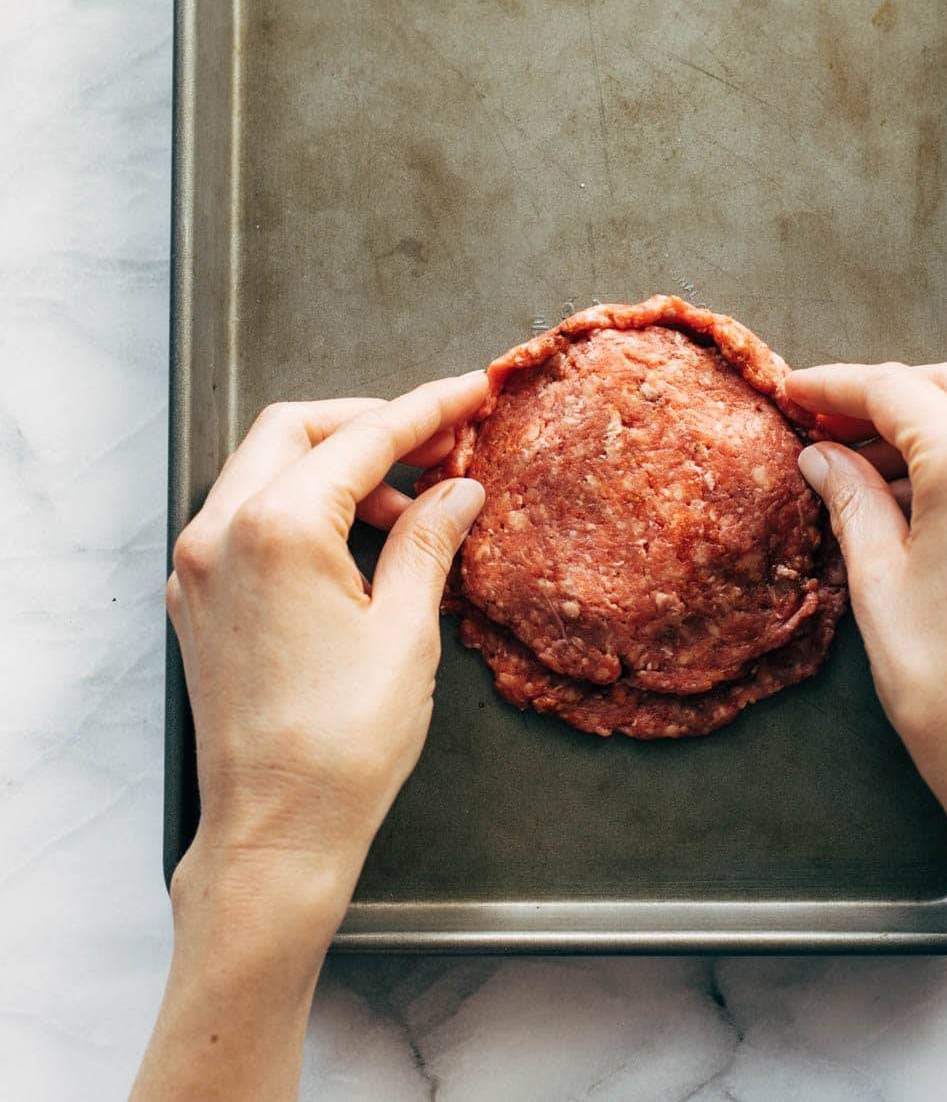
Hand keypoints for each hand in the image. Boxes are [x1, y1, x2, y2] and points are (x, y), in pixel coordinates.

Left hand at [166, 373, 487, 935]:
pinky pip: (250, 516)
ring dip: (339, 467)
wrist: (274, 834)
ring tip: (411, 505)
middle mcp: (221, 532)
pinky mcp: (197, 598)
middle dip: (372, 424)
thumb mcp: (406, 631)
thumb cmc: (341, 745)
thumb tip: (458, 491)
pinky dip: (305, 506)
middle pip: (298, 430)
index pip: (362, 438)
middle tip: (440, 443)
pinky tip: (360, 541)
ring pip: (268, 468)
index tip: (468, 393)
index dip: (424, 410)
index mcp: (276, 528)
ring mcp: (199, 566)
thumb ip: (429, 541)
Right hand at [783, 359, 946, 891]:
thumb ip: (850, 500)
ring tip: (865, 461)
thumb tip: (822, 457)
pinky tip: (923, 488)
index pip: (893, 389)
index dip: (834, 386)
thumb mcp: (878, 584)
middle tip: (825, 425)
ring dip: (928, 418)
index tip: (795, 392)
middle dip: (883, 394)